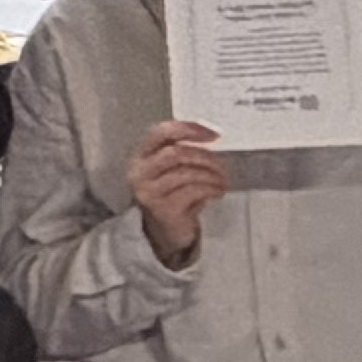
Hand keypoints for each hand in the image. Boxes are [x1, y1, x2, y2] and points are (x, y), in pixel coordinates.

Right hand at [128, 116, 232, 269]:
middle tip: (221, 166)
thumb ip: (183, 150)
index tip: (213, 135)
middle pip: (175, 153)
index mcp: (140, 156)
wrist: (164, 232)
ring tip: (222, 181)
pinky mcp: (163, 210)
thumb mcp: (171, 169)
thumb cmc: (172, 194)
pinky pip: (194, 191)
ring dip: (212, 175)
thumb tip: (209, 134)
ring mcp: (149, 193)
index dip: (189, 129)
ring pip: (186, 173)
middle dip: (205, 157)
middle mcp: (139, 173)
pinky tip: (218, 192)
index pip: (161, 133)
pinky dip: (212, 189)